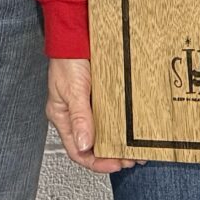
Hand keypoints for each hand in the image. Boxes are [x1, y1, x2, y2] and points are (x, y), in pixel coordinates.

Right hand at [45, 58, 129, 173]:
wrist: (76, 34)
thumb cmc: (67, 60)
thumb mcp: (73, 90)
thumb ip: (79, 117)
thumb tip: (84, 144)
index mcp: (63, 117)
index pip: (78, 151)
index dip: (96, 162)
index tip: (115, 164)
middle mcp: (77, 115)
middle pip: (93, 145)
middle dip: (112, 156)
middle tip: (130, 159)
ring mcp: (90, 107)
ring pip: (105, 134)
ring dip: (120, 143)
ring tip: (136, 149)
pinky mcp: (103, 97)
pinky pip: (114, 117)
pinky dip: (124, 127)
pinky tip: (134, 131)